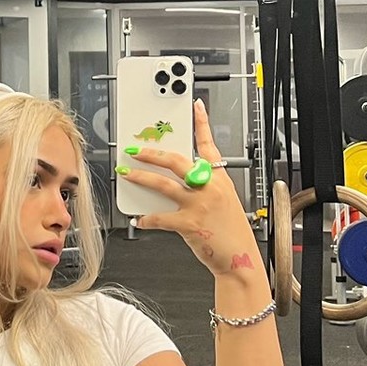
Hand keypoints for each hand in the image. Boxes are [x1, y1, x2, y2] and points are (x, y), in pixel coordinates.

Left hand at [117, 102, 264, 282]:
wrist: (239, 259)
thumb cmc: (230, 232)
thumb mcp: (224, 201)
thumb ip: (203, 186)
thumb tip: (176, 180)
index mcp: (219, 178)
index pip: (208, 145)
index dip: (202, 124)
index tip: (196, 107)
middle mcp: (209, 187)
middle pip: (177, 161)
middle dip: (152, 154)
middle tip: (135, 150)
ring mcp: (199, 204)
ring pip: (163, 184)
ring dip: (141, 178)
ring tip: (126, 174)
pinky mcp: (189, 223)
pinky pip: (160, 217)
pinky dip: (146, 218)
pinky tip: (138, 219)